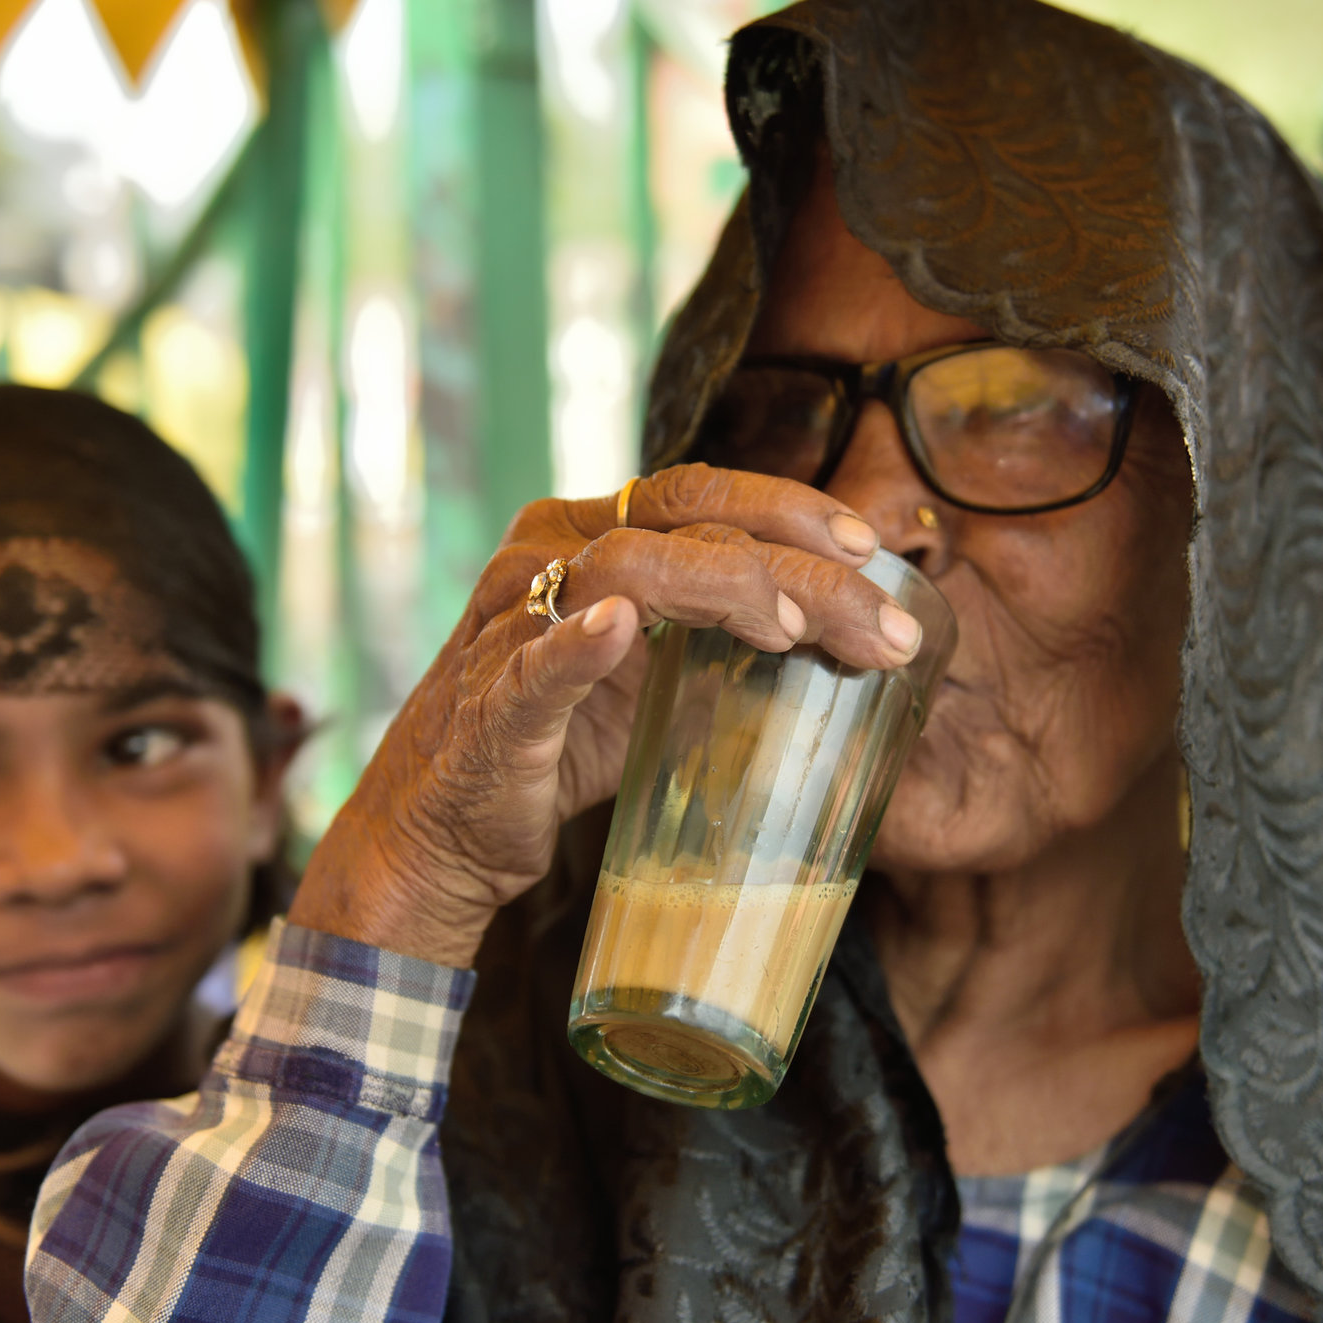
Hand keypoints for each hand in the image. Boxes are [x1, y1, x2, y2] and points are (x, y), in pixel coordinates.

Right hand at [288, 465, 926, 967]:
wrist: (441, 830)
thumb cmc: (554, 742)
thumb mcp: (649, 672)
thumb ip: (721, 634)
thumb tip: (852, 634)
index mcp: (585, 534)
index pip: (701, 492)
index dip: (791, 507)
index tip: (873, 551)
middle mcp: (545, 555)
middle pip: (686, 523)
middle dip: (797, 565)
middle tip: (881, 624)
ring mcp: (512, 624)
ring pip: (627, 569)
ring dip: (722, 587)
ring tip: (795, 631)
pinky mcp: (491, 703)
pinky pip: (533, 664)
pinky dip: (577, 645)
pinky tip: (621, 631)